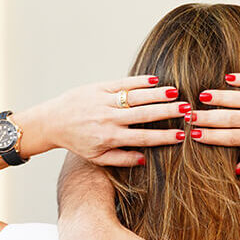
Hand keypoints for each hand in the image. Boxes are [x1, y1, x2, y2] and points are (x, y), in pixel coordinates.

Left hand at [45, 76, 184, 165]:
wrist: (53, 122)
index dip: (164, 137)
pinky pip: (122, 83)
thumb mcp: (98, 157)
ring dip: (157, 94)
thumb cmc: (77, 142)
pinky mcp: (98, 87)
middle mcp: (108, 119)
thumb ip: (122, 159)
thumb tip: (144, 158)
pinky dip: (139, 81)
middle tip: (186, 109)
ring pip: (135, 97)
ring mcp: (103, 101)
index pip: (144, 138)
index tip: (182, 135)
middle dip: (167, 112)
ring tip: (176, 92)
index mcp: (110, 137)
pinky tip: (155, 80)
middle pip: (144, 115)